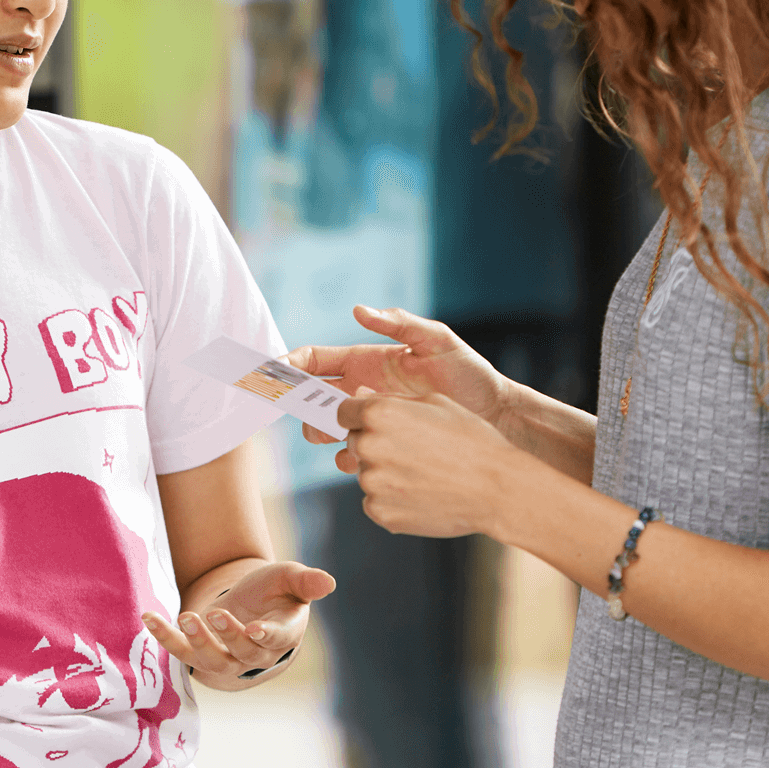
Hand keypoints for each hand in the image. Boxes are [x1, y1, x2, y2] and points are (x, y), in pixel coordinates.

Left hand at [140, 561, 333, 688]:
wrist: (249, 606)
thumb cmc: (274, 592)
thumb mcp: (288, 578)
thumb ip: (305, 580)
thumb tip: (329, 581)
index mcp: (282, 635)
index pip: (276, 640)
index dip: (265, 636)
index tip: (254, 628)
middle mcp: (255, 654)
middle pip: (243, 652)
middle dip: (229, 635)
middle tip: (215, 613)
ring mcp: (226, 658)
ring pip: (213, 660)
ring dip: (197, 641)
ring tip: (186, 617)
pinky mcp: (198, 654)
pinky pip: (180, 651)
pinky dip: (164, 636)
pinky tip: (149, 617)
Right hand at [287, 306, 516, 442]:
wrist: (495, 417)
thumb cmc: (469, 375)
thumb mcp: (437, 341)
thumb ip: (399, 323)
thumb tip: (358, 310)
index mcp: (366, 362)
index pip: (315, 360)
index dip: (290, 364)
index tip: (273, 373)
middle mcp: (362, 390)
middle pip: (311, 397)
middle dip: (300, 403)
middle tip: (305, 409)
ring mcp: (371, 420)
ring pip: (325, 428)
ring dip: (322, 432)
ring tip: (342, 433)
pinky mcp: (382, 445)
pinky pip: (349, 455)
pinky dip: (345, 457)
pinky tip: (360, 455)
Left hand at [335, 390, 523, 537]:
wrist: (497, 488)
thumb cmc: (472, 441)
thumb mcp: (435, 404)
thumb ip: (391, 399)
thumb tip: (361, 395)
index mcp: (379, 414)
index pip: (344, 412)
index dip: (360, 417)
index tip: (377, 424)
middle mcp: (369, 446)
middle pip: (354, 442)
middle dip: (375, 444)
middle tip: (411, 451)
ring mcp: (371, 483)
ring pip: (366, 473)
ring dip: (385, 473)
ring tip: (424, 474)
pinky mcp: (379, 512)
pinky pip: (374, 501)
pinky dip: (392, 499)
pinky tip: (422, 493)